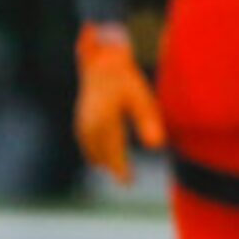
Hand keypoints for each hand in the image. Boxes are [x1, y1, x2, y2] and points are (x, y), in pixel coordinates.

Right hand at [74, 24, 164, 185]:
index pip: (113, 154)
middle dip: (111, 167)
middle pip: (100, 154)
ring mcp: (82, 119)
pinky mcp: (80, 114)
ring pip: (90, 148)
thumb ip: (148, 121)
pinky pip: (84, 139)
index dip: (121, 170)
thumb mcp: (141, 97)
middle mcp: (90, 124)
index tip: (128, 182)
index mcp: (105, 122)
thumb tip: (157, 146)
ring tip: (113, 169)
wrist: (102, 56)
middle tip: (125, 180)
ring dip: (101, 159)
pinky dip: (93, 149)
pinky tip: (99, 152)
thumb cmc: (124, 77)